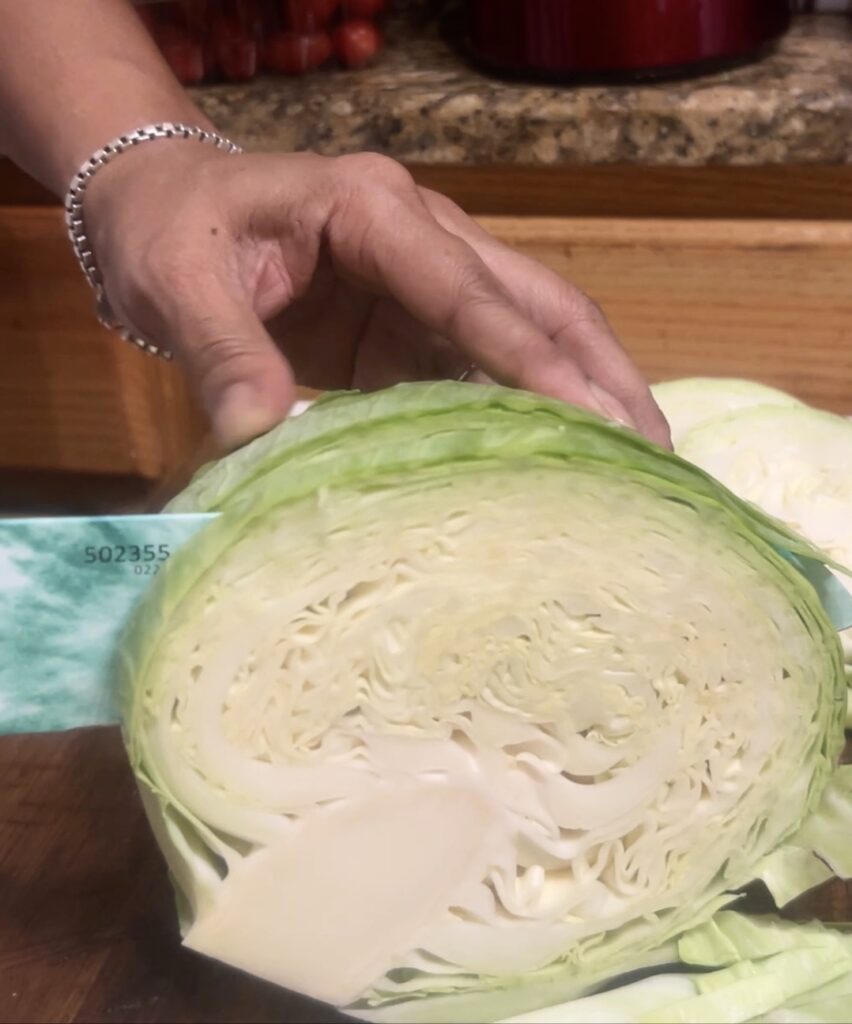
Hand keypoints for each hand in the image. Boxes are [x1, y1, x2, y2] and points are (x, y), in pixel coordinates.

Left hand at [85, 145, 670, 450]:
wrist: (163, 204)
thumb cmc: (170, 227)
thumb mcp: (179, 281)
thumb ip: (222, 353)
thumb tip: (259, 438)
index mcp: (373, 209)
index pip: (468, 291)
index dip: (531, 358)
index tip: (594, 419)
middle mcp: (420, 237)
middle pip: (537, 301)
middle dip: (601, 372)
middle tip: (657, 451)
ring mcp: (423, 282)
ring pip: (526, 333)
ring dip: (584, 392)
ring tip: (637, 465)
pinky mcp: (410, 324)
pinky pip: (480, 368)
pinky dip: (523, 413)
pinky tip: (555, 463)